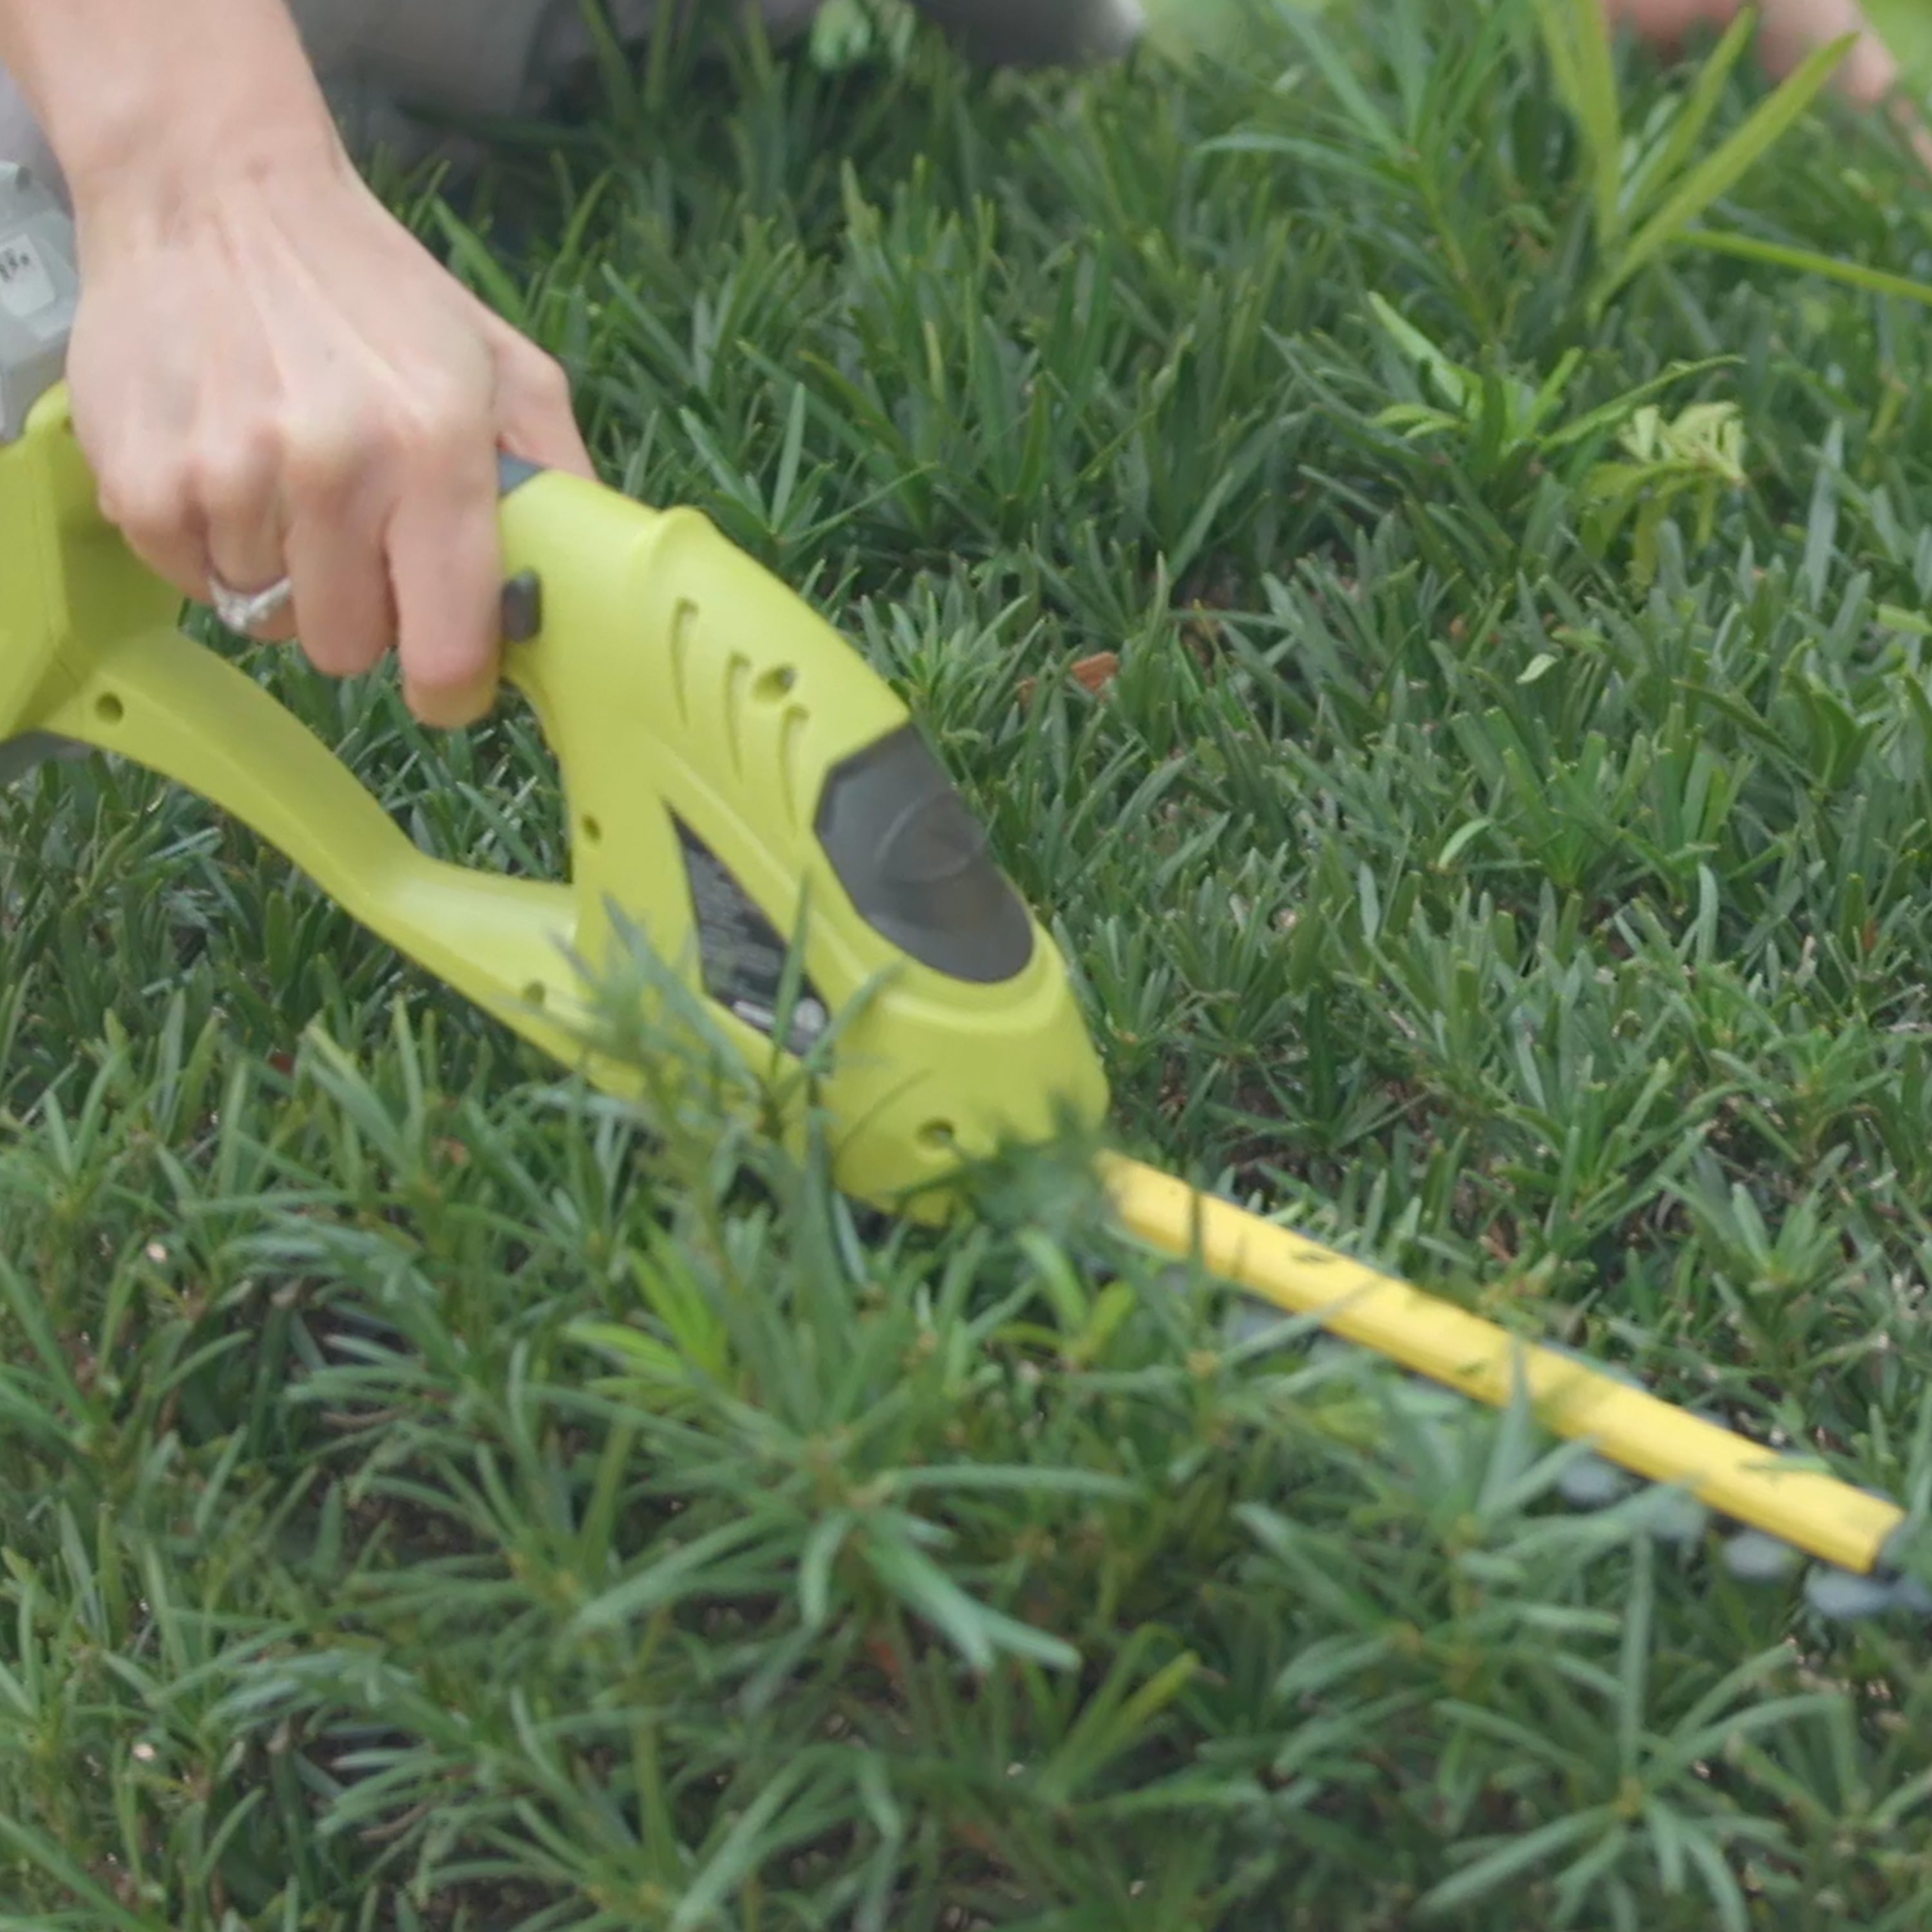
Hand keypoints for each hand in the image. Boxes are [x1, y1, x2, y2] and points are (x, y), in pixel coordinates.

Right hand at [63, 138, 595, 727]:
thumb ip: (558, 478)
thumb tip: (586, 589)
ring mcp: (226, 477)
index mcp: (433, 448)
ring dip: (286, 574)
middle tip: (361, 542)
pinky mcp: (141, 483)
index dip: (451, 685)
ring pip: (267, 618)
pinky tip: (230, 472)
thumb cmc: (375, 293)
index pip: (445, 649)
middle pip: (348, 649)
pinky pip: (194, 582)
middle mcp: (329, 469)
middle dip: (363, 614)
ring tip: (292, 487)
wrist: (214, 192)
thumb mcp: (505, 367)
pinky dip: (214, 548)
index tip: (450, 676)